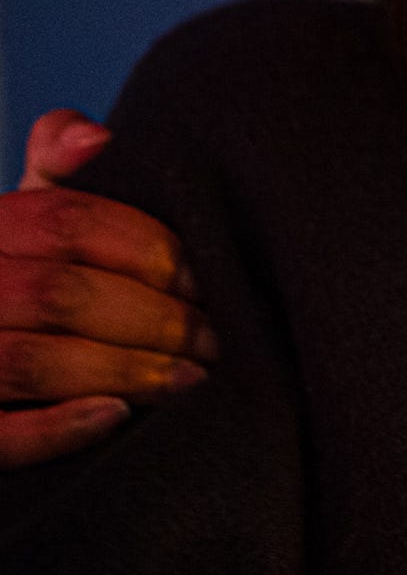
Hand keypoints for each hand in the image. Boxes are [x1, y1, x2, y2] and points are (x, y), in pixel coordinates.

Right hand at [0, 110, 213, 467]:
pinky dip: (58, 427)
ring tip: (192, 380)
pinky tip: (117, 417)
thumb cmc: (19, 287)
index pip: (65, 220)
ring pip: (29, 361)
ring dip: (123, 371)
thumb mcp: (28, 229)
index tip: (211, 280)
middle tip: (218, 340)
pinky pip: (0, 435)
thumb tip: (95, 139)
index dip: (149, 249)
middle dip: (153, 318)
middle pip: (57, 293)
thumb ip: (58, 176)